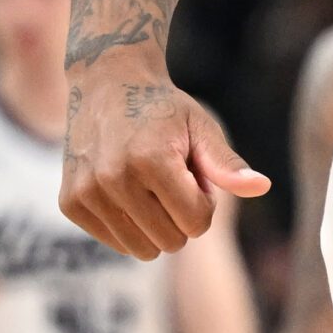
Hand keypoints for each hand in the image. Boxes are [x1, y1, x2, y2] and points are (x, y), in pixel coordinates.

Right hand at [59, 53, 268, 259]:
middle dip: (182, 216)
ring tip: (151, 186)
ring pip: (142, 249)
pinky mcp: (70, 203)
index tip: (196, 176)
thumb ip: (226, 164)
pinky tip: (127, 191)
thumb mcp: (201, 127)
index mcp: (152, 161)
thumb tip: (262, 187)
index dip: (205, 203)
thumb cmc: (163, 109)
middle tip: (173, 180)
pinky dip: (129, 225)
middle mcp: (114, 179)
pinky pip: (114, 241)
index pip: (197, 223)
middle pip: (171, 241)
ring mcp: (87, 193)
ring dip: (155, 225)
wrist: (107, 83)